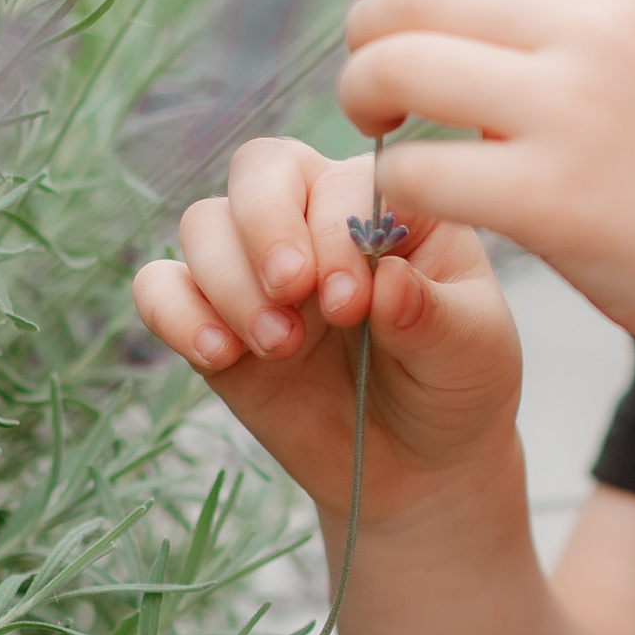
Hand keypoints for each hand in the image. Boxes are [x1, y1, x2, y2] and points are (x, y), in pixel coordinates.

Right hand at [130, 135, 522, 525]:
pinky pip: (160, 286)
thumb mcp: (474, 351)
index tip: (355, 304)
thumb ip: (435, 314)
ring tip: (280, 347)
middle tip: (293, 292)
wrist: (417, 465)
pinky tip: (219, 356)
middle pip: (260, 169)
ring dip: (230, 281)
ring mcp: (259, 266)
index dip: (335, 230)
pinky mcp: (214, 318)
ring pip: (204, 223)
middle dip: (266, 225)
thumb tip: (388, 281)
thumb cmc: (456, 386)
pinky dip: (175, 312)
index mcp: (391, 204)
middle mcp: (317, 219)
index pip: (342, 178)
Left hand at [335, 0, 634, 350]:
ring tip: (379, 123)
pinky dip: (395, 177)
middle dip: (368, 31)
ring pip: (398, 66)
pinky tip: (415, 188)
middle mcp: (603, 24)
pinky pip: (418, 167)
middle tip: (372, 78)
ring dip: (362, 93)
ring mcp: (576, 110)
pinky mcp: (551, 199)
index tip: (396, 13)